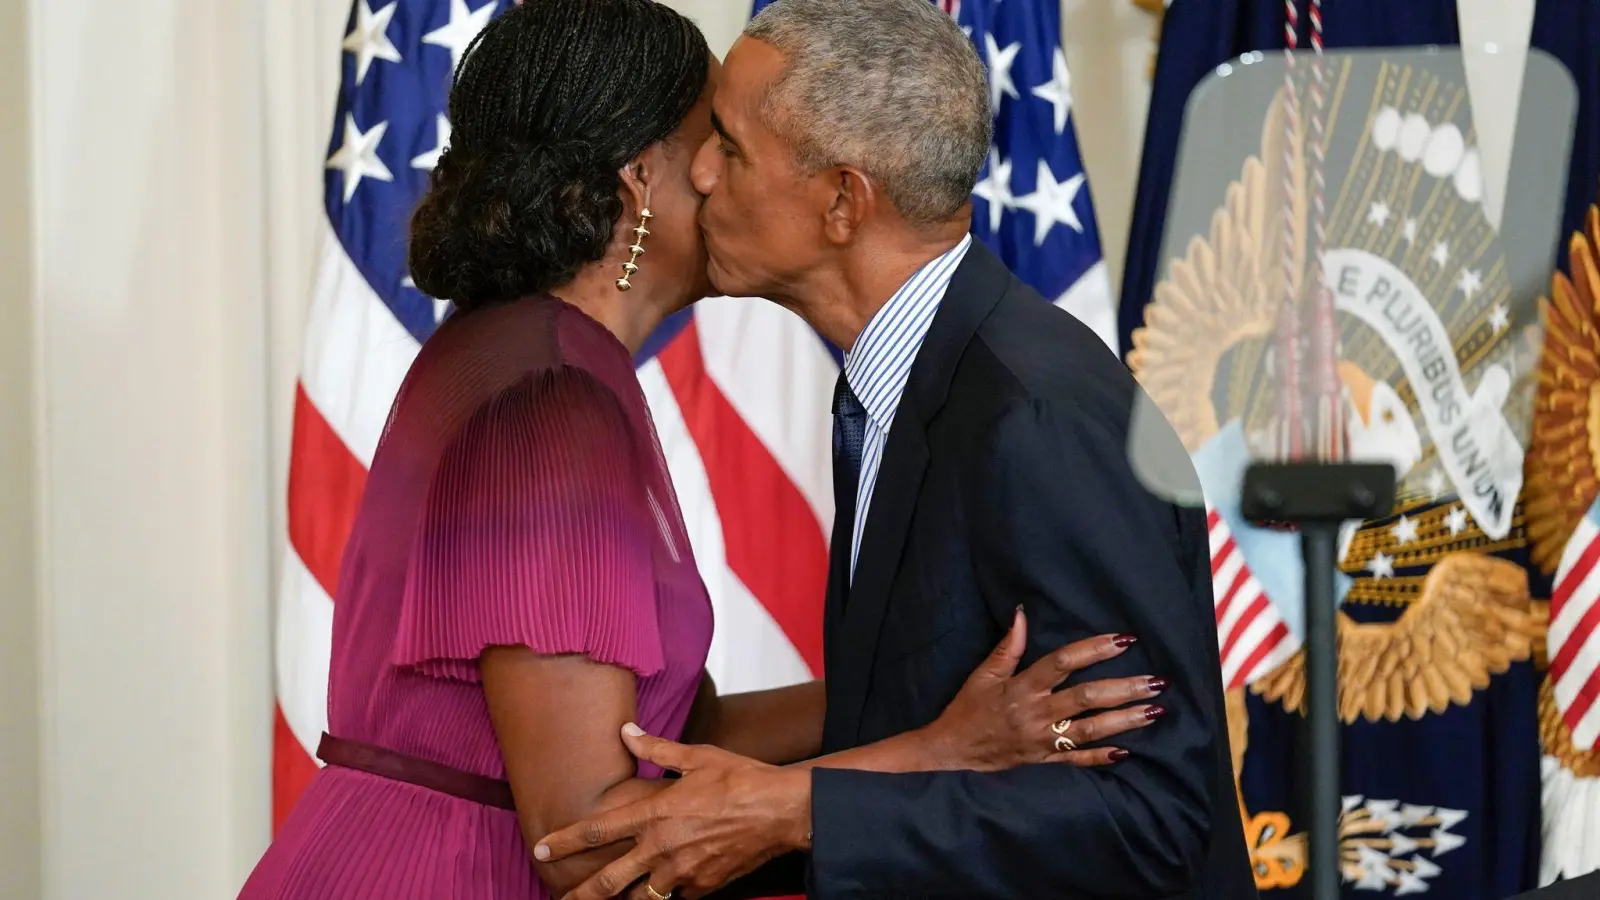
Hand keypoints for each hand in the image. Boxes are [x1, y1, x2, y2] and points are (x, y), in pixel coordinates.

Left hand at [534, 725, 809, 899]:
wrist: (784, 811)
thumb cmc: (742, 778)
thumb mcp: (698, 755)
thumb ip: (657, 748)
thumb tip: (627, 731)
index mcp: (656, 814)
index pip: (597, 830)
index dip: (564, 841)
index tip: (541, 848)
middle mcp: (662, 849)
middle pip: (608, 882)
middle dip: (580, 895)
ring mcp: (683, 873)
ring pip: (642, 896)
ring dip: (626, 897)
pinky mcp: (705, 886)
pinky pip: (679, 894)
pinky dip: (672, 888)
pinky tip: (673, 880)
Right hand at [920, 607, 1166, 769]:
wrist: (951, 751)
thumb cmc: (968, 708)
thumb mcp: (984, 674)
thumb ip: (1008, 646)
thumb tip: (1023, 613)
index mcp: (1022, 687)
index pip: (1063, 663)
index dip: (1094, 650)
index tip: (1124, 640)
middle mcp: (1036, 713)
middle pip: (1086, 698)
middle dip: (1124, 688)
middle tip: (1156, 681)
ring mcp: (1043, 739)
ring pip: (1090, 729)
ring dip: (1124, 720)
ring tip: (1155, 710)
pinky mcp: (1044, 760)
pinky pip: (1077, 760)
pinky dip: (1101, 756)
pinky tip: (1128, 751)